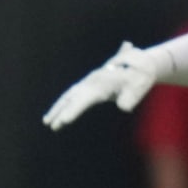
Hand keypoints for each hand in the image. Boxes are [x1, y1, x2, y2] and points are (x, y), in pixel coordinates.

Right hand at [43, 42, 163, 129]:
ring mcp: (89, 83)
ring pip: (69, 96)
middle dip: (60, 111)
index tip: (64, 120)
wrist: (141, 63)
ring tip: (46, 122)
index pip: (84, 98)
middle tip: (51, 125)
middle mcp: (92, 82)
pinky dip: (64, 105)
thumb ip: (131, 96)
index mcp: (102, 82)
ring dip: (58, 108)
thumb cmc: (140, 76)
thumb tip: (124, 107)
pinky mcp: (90, 87)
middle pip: (72, 97)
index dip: (74, 109)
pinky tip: (57, 116)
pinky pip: (73, 97)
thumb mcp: (139, 85)